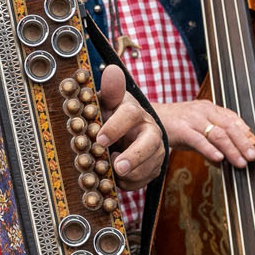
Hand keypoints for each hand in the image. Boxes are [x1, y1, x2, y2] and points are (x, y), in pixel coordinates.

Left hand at [94, 66, 165, 188]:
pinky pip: (143, 182)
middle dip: (134, 157)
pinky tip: (116, 179)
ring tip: (112, 172)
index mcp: (135, 112)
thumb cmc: (112, 116)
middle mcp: (150, 131)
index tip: (99, 139)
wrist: (125, 134)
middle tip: (117, 167)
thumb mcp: (109, 102)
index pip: (130, 114)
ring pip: (149, 167)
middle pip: (150, 144)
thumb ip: (110, 89)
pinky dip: (129, 184)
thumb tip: (112, 70)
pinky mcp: (153, 169)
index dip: (115, 127)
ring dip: (130, 174)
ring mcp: (155, 151)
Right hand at [157, 98, 254, 167]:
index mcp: (210, 109)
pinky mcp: (181, 129)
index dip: (245, 133)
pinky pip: (198, 140)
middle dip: (243, 142)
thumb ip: (210, 144)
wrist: (148, 117)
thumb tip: (224, 161)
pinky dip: (210, 149)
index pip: (233, 119)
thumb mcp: (196, 132)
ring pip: (217, 134)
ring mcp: (192, 119)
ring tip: (240, 162)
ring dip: (232, 149)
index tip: (254, 145)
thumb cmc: (174, 125)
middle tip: (252, 156)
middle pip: (229, 127)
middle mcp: (204, 111)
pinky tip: (219, 159)